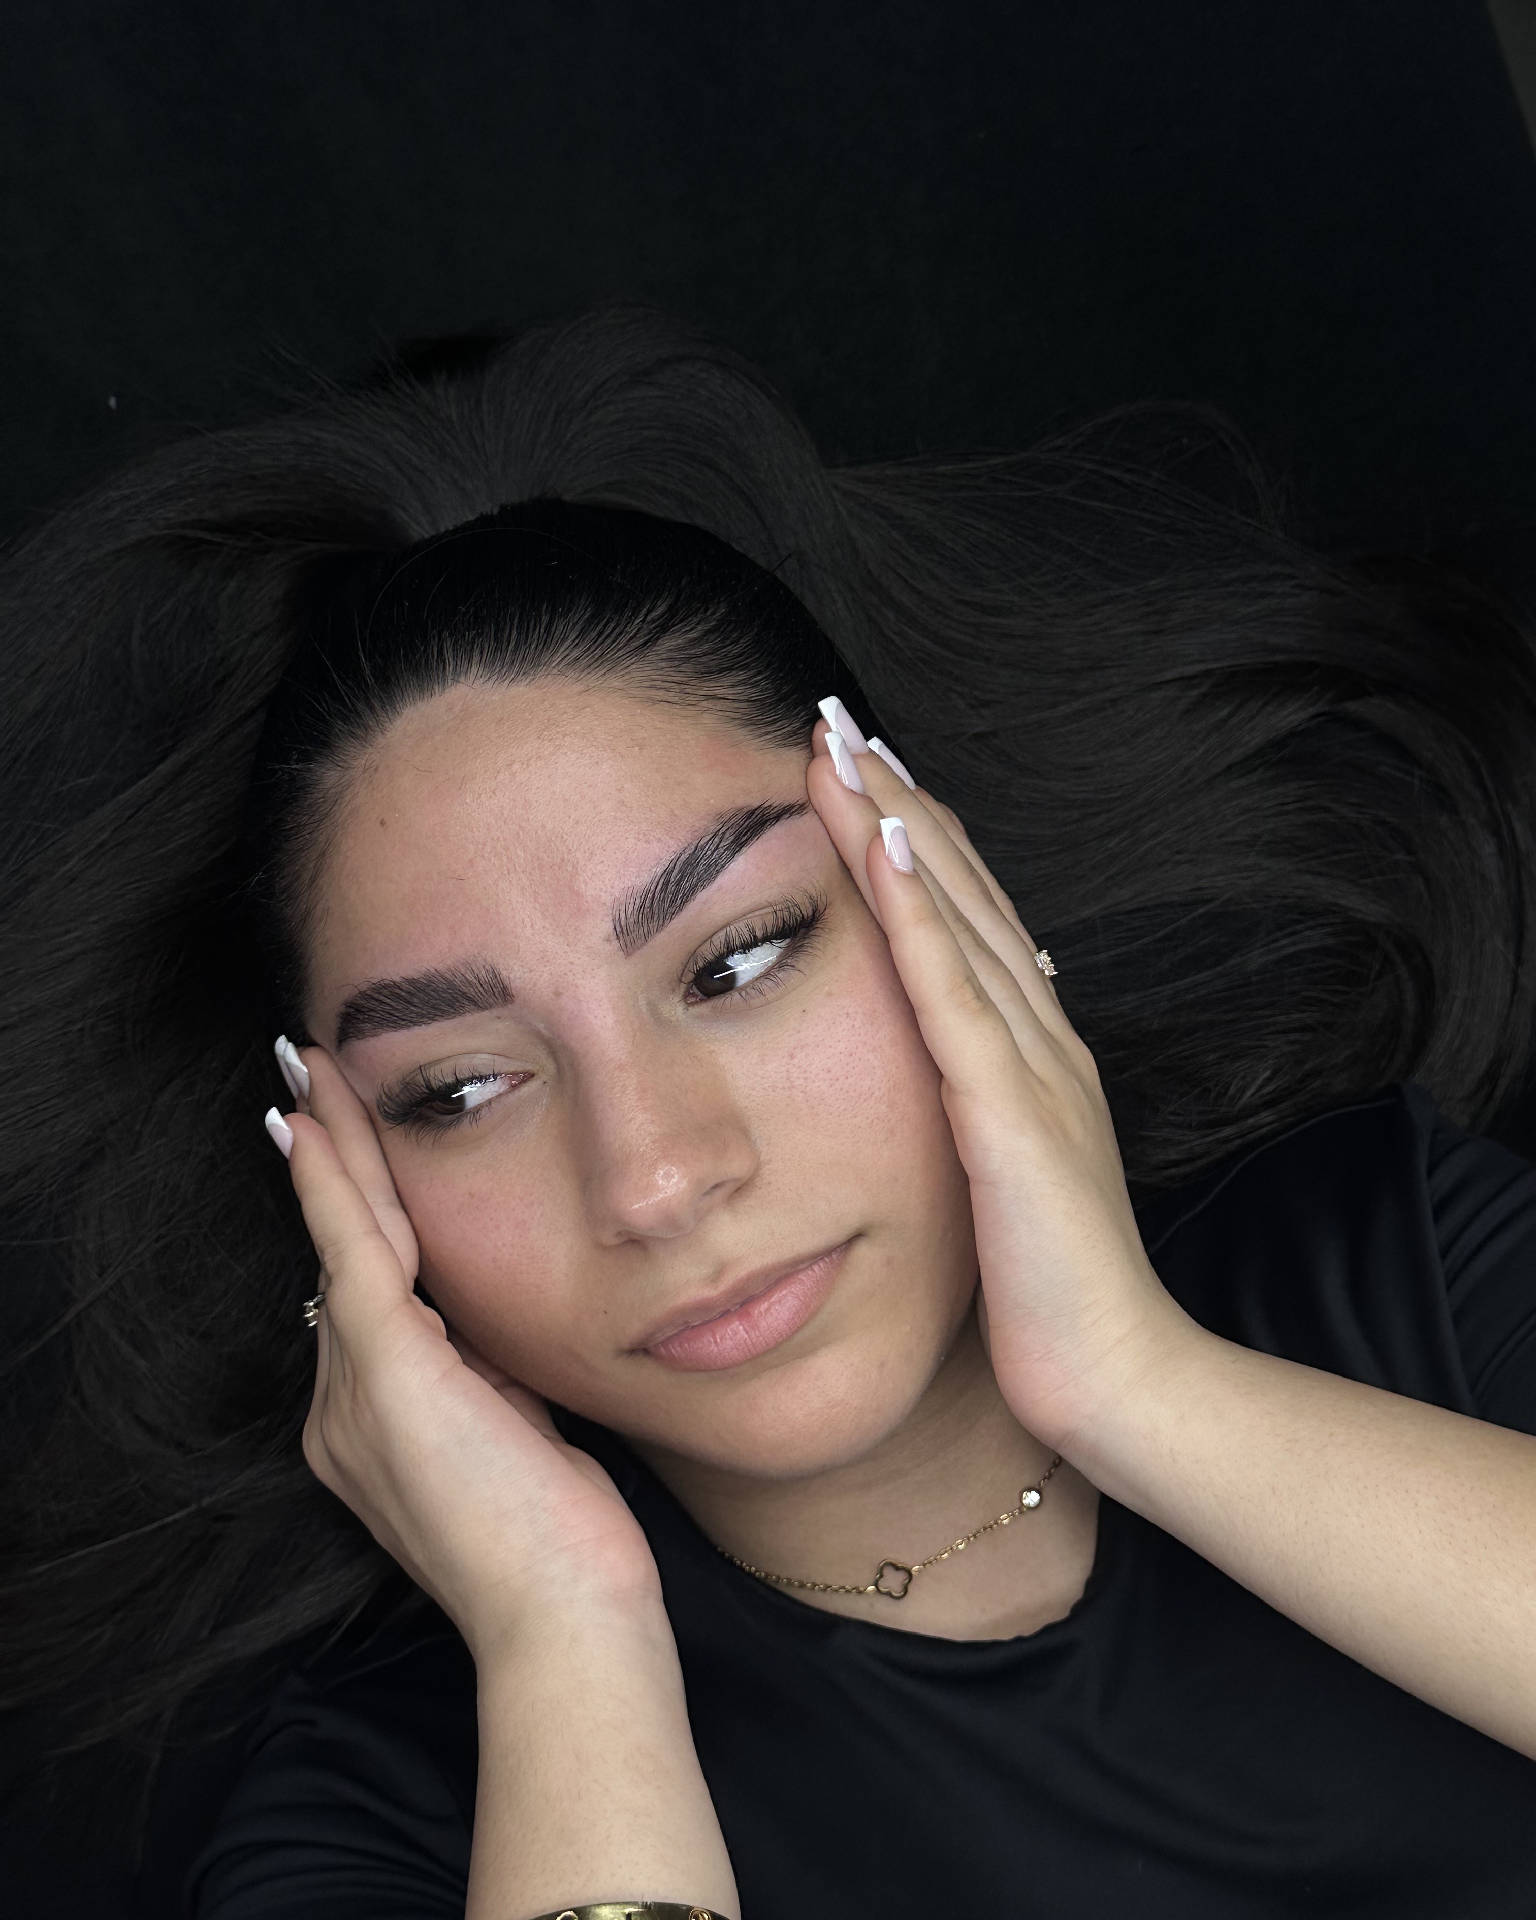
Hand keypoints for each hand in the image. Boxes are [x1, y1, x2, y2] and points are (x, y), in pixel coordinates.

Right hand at [265, 1044, 663, 1664]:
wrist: (565, 1621)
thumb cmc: (561, 1544)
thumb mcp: (518, 1436)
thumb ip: (489, 1378)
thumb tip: (493, 1328)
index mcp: (376, 1428)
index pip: (364, 1293)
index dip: (352, 1214)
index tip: (341, 1144)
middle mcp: (342, 1411)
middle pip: (342, 1253)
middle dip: (327, 1160)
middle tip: (303, 1075)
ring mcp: (354, 1398)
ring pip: (345, 1240)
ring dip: (334, 1148)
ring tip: (315, 1071)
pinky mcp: (388, 1378)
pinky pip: (355, 1255)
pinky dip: (333, 1185)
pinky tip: (314, 1124)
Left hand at [807, 702, 1198, 1457]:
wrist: (1120, 1381)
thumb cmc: (1052, 1291)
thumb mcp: (1003, 1177)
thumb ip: (978, 1108)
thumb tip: (939, 1063)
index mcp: (1031, 1050)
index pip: (964, 915)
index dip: (911, 833)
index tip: (853, 767)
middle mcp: (1039, 1037)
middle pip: (960, 889)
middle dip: (896, 795)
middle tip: (835, 717)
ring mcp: (1031, 1069)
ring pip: (955, 917)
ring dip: (896, 822)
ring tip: (841, 745)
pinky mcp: (1009, 1118)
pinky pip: (953, 997)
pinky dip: (916, 914)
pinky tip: (877, 846)